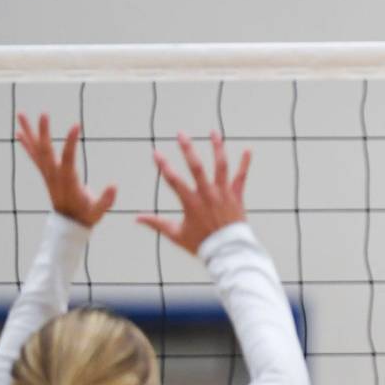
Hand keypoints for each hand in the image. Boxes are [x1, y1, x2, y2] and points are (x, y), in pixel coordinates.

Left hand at [16, 113, 116, 226]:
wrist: (69, 226)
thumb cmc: (86, 216)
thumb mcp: (98, 211)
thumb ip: (106, 200)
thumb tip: (114, 186)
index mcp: (68, 181)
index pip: (68, 158)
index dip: (71, 142)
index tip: (76, 125)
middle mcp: (54, 175)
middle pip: (46, 151)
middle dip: (44, 132)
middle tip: (44, 114)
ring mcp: (48, 174)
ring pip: (36, 150)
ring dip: (29, 132)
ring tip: (20, 114)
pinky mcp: (46, 174)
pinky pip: (34, 157)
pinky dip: (27, 144)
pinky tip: (20, 133)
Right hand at [137, 131, 250, 253]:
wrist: (228, 252)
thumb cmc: (202, 245)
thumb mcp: (177, 235)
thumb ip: (157, 223)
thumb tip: (137, 218)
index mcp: (191, 203)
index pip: (173, 180)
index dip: (163, 165)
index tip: (155, 153)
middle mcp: (207, 194)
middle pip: (196, 167)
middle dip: (188, 149)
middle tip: (181, 134)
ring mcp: (223, 194)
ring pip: (221, 166)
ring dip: (217, 148)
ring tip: (214, 132)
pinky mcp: (236, 197)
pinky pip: (241, 178)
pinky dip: (245, 164)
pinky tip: (247, 150)